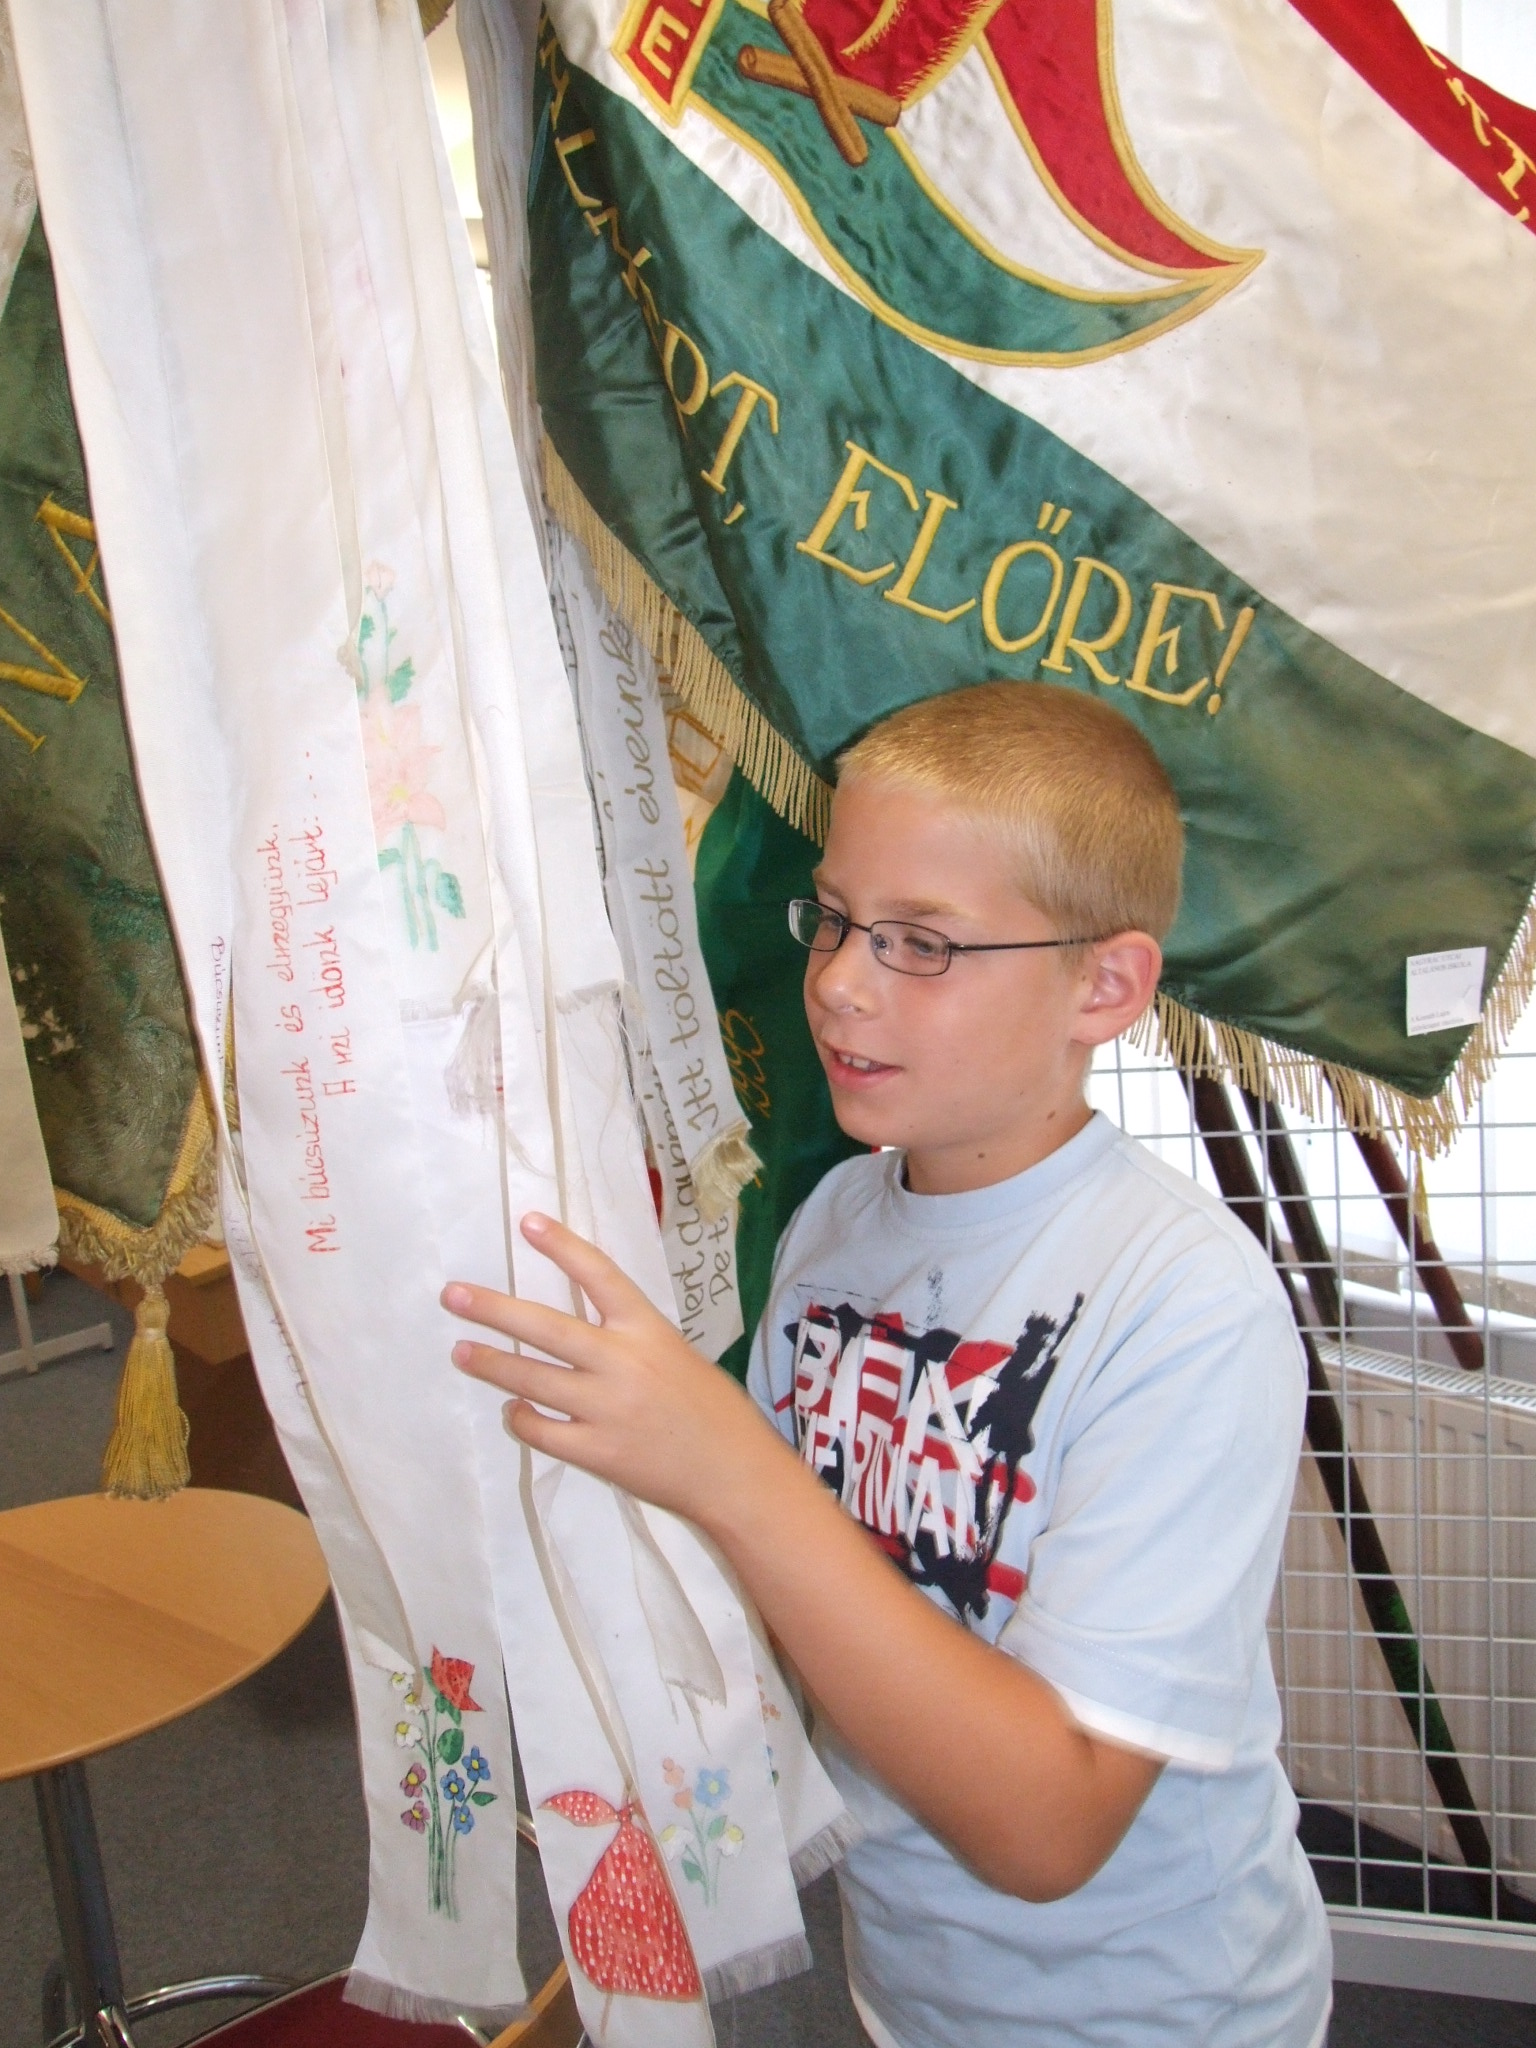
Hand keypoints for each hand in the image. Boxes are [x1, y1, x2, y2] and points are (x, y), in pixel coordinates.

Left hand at [443, 1213, 791, 1528]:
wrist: (733, 1473)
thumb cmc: (713, 1410)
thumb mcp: (677, 1356)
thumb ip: (630, 1342)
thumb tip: (577, 1337)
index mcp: (649, 1330)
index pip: (599, 1275)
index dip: (562, 1247)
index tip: (527, 1222)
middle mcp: (623, 1362)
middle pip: (546, 1327)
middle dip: (494, 1309)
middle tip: (453, 1295)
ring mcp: (606, 1408)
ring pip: (532, 1379)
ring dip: (492, 1363)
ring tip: (461, 1352)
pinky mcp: (596, 1451)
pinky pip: (541, 1430)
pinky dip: (521, 1418)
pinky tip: (513, 1410)